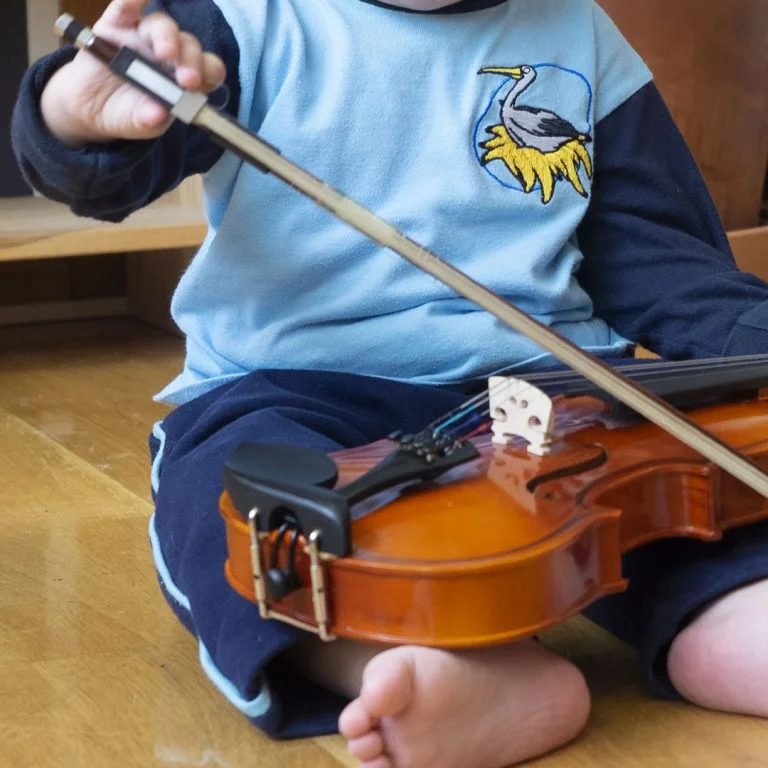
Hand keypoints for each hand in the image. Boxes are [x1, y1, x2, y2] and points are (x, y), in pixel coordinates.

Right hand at [40, 0, 225, 146]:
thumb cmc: (125, 113)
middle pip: (188, 45)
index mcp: (183, 78)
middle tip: (186, 78)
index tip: (196, 85)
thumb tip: (158, 114)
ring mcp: (143, 37)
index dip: (207, 72)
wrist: (89, 107)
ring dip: (167, 37)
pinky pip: (125, 8)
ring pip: (162, 25)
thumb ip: (150, 120)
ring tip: (164, 53)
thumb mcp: (139, 124)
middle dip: (191, 59)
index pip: (208, 69)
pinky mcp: (115, 25)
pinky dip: (132, 0)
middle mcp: (169, 54)